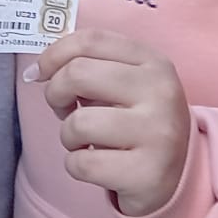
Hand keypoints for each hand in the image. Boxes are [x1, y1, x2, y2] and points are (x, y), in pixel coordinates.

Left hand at [32, 29, 190, 217]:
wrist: (180, 177)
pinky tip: (98, 166)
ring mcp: (158, 133)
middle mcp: (161, 92)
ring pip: (78, 123)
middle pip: (78, 74)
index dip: (54, 54)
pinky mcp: (148, 173)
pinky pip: (82, 163)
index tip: (39, 72)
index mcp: (154, 63)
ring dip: (68, 136)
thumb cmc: (138, 124)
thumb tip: (38, 70)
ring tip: (86, 142)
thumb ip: (91, 67)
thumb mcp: (127, 86)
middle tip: (63, 109)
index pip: (91, 40)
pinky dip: (76, 166)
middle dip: (55, 94)